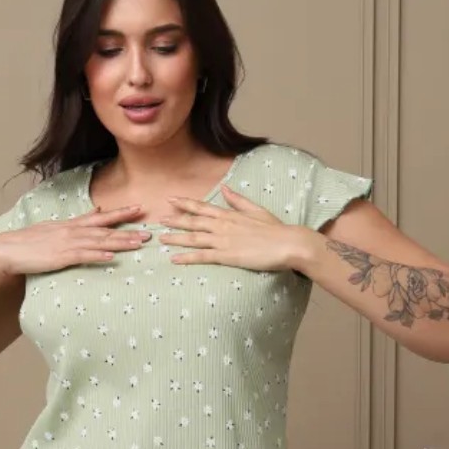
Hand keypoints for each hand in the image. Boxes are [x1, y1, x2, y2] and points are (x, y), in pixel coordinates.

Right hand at [0, 205, 152, 279]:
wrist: (7, 250)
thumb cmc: (30, 243)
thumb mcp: (54, 229)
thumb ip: (77, 223)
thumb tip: (96, 212)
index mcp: (71, 225)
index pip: (101, 217)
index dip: (120, 213)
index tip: (139, 209)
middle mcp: (72, 231)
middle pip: (105, 230)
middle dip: (128, 230)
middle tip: (150, 232)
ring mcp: (67, 243)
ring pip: (99, 242)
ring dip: (120, 243)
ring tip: (138, 244)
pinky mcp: (60, 257)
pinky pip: (83, 256)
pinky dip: (98, 255)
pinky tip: (111, 257)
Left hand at [157, 184, 304, 271]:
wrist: (288, 243)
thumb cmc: (276, 230)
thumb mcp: (257, 210)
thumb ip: (239, 201)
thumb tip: (227, 188)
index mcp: (230, 215)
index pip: (203, 207)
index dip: (186, 203)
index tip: (172, 199)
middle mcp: (223, 225)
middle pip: (194, 221)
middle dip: (175, 219)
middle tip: (159, 219)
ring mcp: (224, 240)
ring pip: (194, 238)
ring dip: (176, 238)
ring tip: (161, 238)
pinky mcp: (227, 256)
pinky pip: (202, 256)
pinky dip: (186, 257)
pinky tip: (174, 259)